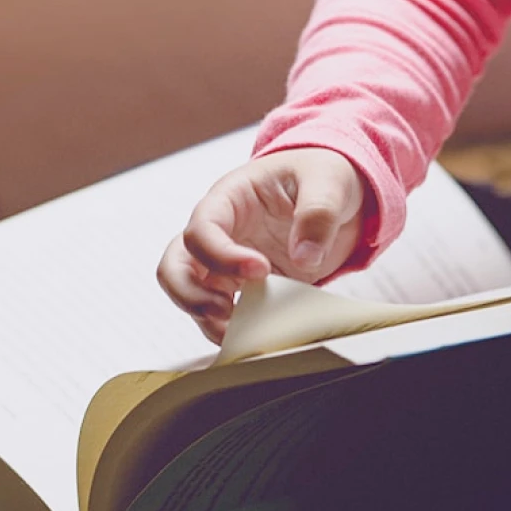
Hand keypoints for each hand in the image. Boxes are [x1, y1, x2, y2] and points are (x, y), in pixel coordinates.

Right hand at [157, 147, 366, 343]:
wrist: (335, 195)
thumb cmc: (322, 175)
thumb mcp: (330, 180)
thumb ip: (318, 213)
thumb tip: (304, 256)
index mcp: (231, 197)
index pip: (202, 228)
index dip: (222, 255)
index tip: (261, 269)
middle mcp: (220, 231)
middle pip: (175, 266)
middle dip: (191, 295)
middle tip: (228, 311)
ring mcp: (227, 262)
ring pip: (190, 295)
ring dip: (206, 319)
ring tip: (241, 331)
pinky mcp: (244, 287)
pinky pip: (221, 313)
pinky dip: (230, 329)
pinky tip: (254, 335)